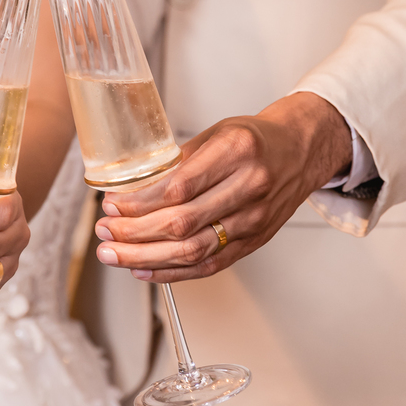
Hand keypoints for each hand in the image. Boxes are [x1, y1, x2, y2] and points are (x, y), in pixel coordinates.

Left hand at [93, 92, 351, 282]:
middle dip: (135, 233)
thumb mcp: (217, 133)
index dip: (140, 202)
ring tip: (115, 254)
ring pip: (194, 250)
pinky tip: (145, 269)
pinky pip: (210, 265)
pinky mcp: (254, 242)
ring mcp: (254, 219)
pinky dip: (173, 272)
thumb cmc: (256, 139)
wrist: (301, 151)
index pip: (179, 187)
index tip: (112, 204)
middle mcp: (250, 187)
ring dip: (147, 257)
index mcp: (237, 152)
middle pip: (183, 223)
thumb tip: (133, 186)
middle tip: (104, 232)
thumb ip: (179, 161)